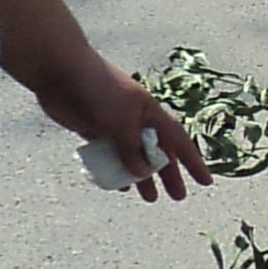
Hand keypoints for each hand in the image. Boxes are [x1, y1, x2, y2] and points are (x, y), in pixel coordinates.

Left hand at [49, 63, 210, 203]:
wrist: (62, 71)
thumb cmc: (100, 90)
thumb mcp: (122, 123)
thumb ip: (132, 150)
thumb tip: (144, 173)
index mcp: (150, 113)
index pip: (178, 141)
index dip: (193, 161)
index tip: (205, 182)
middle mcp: (136, 120)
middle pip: (158, 151)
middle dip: (169, 173)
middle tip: (177, 197)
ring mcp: (114, 125)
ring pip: (133, 156)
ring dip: (141, 177)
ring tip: (149, 197)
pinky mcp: (93, 128)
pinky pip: (109, 155)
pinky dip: (114, 170)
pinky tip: (117, 184)